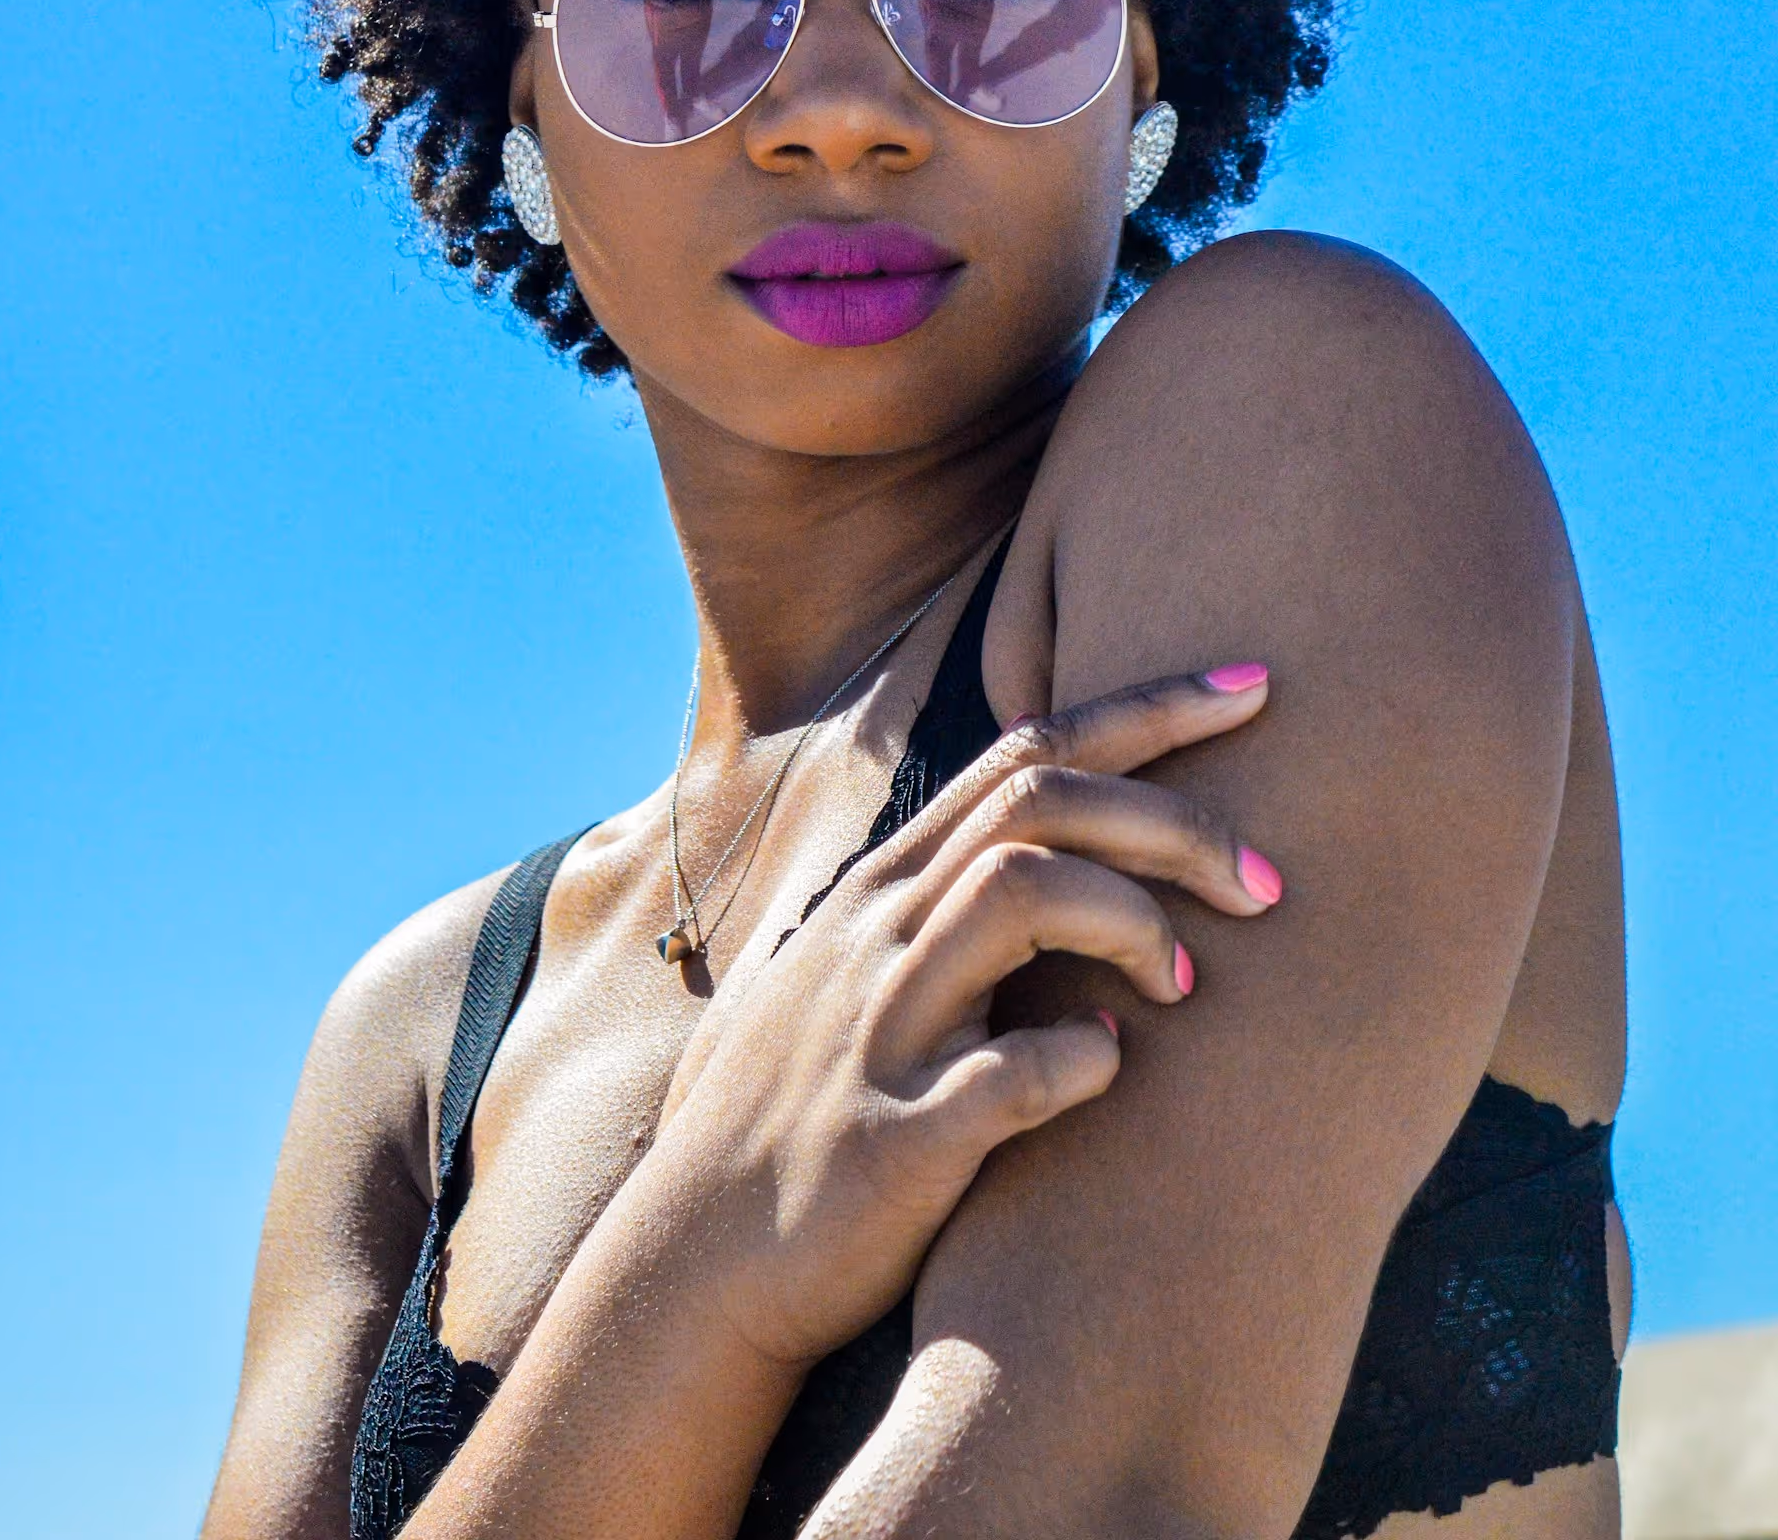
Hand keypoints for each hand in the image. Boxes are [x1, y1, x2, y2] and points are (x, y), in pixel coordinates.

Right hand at [652, 665, 1280, 1369]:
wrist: (695, 1273)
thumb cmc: (795, 1126)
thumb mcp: (849, 985)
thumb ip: (931, 919)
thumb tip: (1041, 873)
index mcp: (885, 889)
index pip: (1025, 752)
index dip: (1148, 709)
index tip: (1253, 688)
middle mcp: (879, 932)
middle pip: (1041, 801)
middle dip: (1177, 817)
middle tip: (1267, 879)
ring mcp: (882, 1025)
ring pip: (1022, 892)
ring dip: (1133, 919)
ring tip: (1184, 984)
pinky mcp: (897, 1134)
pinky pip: (1014, 1073)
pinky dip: (1084, 1062)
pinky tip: (1106, 1075)